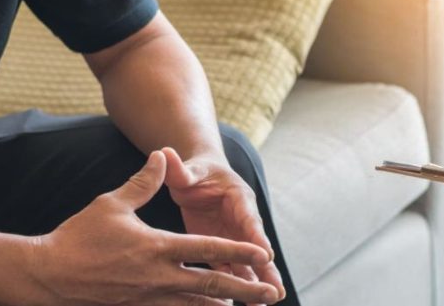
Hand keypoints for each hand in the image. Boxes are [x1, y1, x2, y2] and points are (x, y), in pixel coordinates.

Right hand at [27, 151, 280, 305]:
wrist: (48, 275)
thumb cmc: (79, 238)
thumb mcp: (113, 204)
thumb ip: (143, 182)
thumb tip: (161, 155)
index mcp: (159, 248)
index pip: (209, 250)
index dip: (240, 252)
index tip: (264, 255)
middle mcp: (160, 277)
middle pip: (213, 285)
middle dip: (246, 289)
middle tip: (272, 293)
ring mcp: (150, 298)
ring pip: (197, 305)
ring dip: (224, 305)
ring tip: (248, 305)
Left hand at [161, 148, 284, 303]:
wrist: (198, 176)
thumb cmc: (195, 171)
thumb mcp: (189, 169)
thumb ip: (180, 168)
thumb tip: (165, 153)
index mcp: (238, 198)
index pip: (249, 219)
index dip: (257, 237)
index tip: (266, 255)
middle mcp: (241, 220)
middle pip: (256, 247)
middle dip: (266, 270)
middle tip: (277, 291)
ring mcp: (233, 236)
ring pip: (247, 263)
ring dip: (255, 283)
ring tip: (265, 304)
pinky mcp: (220, 248)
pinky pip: (230, 269)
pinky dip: (235, 285)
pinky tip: (241, 303)